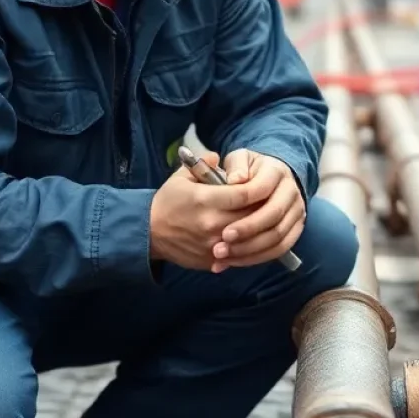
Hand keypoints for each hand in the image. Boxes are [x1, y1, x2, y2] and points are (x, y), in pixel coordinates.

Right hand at [149, 153, 259, 270]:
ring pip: (248, 237)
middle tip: (270, 199)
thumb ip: (204, 164)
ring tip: (263, 217)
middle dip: (262, 207)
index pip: (244, 194)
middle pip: (251, 216)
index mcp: (204, 199)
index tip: (262, 183)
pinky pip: (238, 254)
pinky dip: (247, 245)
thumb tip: (219, 157)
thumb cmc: (168, 201)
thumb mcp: (182, 176)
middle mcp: (210, 223)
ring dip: (258, 227)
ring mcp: (212, 245)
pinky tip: (250, 235)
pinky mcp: (211, 260)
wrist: (148, 232)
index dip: (258, 188)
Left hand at [213, 151, 304, 271]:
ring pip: (278, 237)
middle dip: (246, 233)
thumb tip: (235, 180)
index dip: (242, 206)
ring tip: (223, 257)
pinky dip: (257, 258)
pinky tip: (235, 262)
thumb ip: (236, 166)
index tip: (222, 224)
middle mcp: (291, 191)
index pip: (262, 189)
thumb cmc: (248, 170)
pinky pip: (280, 248)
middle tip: (220, 246)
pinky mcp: (296, 228)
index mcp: (276, 171)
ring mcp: (297, 211)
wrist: (272, 179)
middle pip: (273, 216)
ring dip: (250, 251)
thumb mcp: (240, 159)